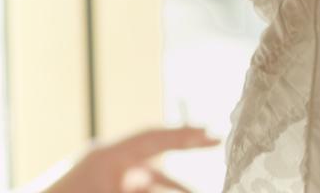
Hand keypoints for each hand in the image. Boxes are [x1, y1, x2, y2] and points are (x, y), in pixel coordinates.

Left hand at [41, 127, 219, 192]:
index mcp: (108, 155)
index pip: (154, 138)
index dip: (184, 135)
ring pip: (148, 175)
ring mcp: (105, 175)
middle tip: (215, 139)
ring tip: (200, 190)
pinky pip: (137, 187)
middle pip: (154, 148)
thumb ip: (152, 189)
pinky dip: (156, 190)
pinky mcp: (103, 187)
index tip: (210, 133)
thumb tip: (184, 188)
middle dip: (184, 146)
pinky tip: (177, 191)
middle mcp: (108, 160)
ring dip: (173, 182)